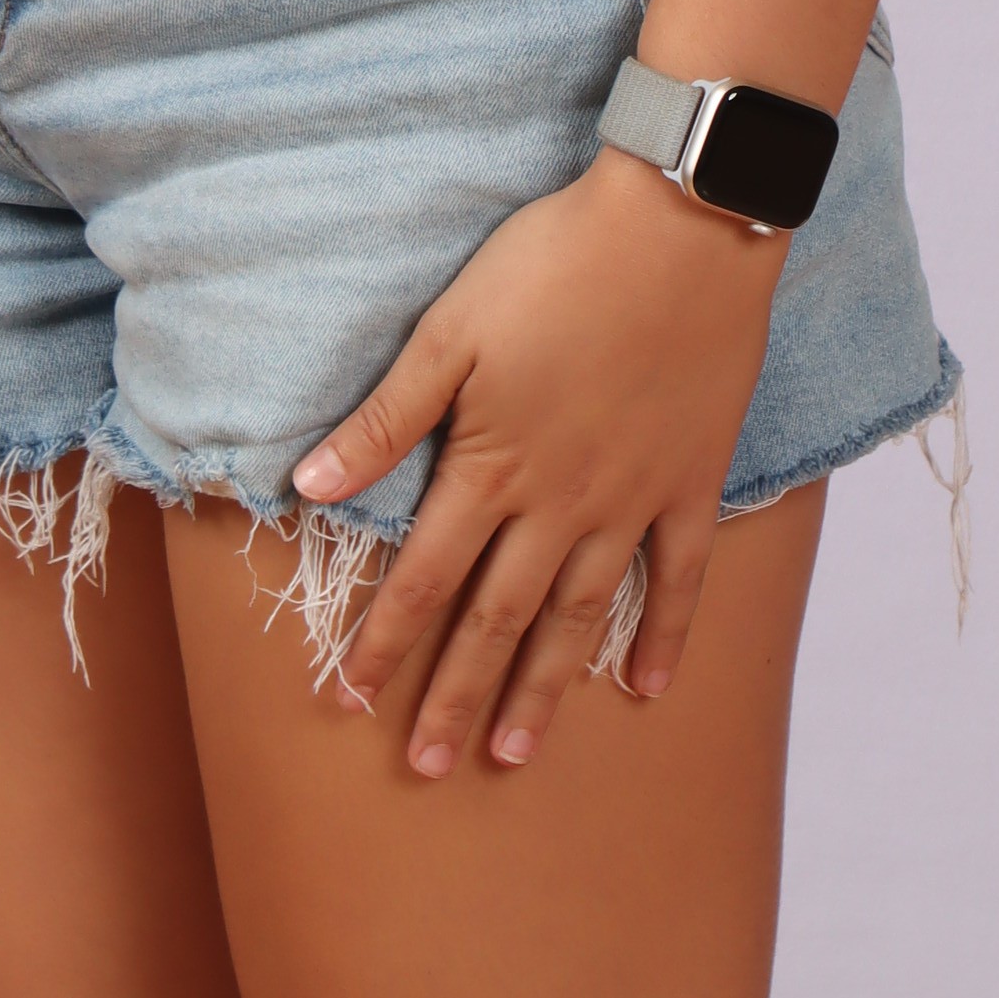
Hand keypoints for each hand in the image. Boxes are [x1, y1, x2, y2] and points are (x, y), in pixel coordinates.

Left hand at [291, 146, 783, 776]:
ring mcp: (631, 500)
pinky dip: (664, 637)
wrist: (679, 230)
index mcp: (493, 466)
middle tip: (428, 768)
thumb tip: (307, 484)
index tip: (349, 704)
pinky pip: (678, 579)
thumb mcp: (449, 332)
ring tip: (515, 754)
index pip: (424, 578)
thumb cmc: (552, 264)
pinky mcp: (691, 481)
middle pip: (496, 618)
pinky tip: (645, 689)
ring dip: (542, 688)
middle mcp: (559, 503)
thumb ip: (385, 419)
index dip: (383, 643)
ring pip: (577, 616)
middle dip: (456, 695)